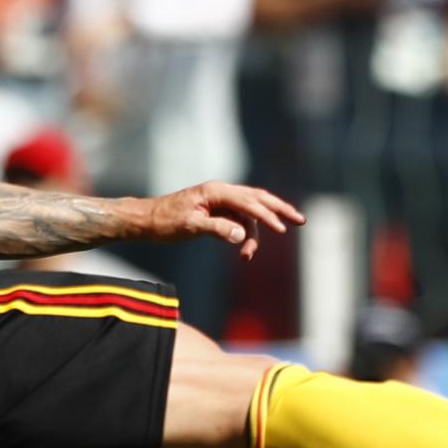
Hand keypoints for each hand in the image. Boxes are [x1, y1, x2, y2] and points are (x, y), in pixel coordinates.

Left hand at [144, 181, 305, 258]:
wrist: (145, 220)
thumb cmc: (164, 221)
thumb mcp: (189, 226)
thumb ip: (217, 229)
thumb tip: (242, 234)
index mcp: (216, 191)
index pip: (249, 202)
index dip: (267, 216)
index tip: (281, 229)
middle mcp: (221, 192)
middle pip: (258, 198)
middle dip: (280, 210)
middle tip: (301, 220)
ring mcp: (220, 201)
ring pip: (249, 212)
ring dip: (257, 232)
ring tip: (249, 257)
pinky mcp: (216, 211)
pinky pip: (239, 220)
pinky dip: (246, 234)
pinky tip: (245, 250)